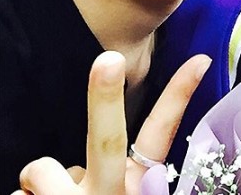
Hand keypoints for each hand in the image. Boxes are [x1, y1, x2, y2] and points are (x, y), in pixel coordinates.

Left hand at [12, 51, 210, 194]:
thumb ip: (103, 175)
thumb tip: (60, 163)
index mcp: (137, 185)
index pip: (163, 132)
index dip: (180, 94)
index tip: (200, 59)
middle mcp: (112, 193)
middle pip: (108, 140)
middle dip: (105, 97)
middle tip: (109, 59)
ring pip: (43, 168)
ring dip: (40, 182)